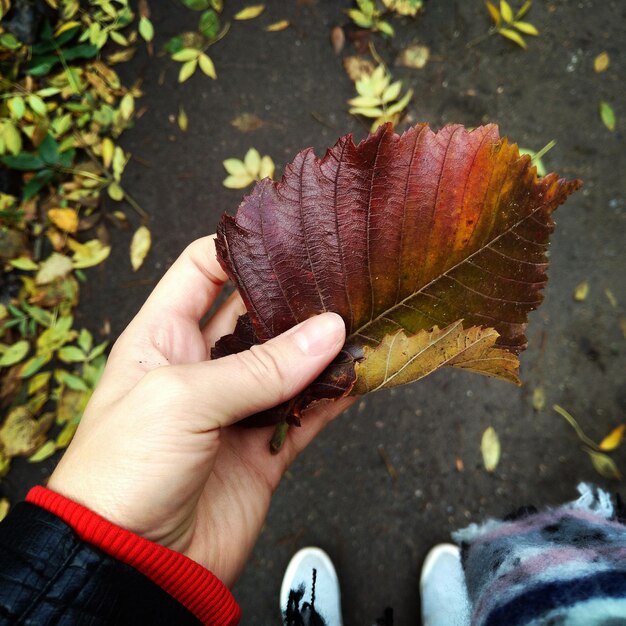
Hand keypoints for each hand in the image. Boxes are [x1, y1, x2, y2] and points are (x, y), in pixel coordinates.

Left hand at [48, 235, 350, 585]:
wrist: (131, 564)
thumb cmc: (123, 470)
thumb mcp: (183, 399)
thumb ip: (260, 367)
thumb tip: (327, 332)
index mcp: (163, 338)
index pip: (201, 272)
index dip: (240, 250)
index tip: (285, 237)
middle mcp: (201, 367)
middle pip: (255, 316)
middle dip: (294, 299)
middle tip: (338, 279)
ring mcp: (235, 408)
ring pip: (289, 365)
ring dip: (322, 348)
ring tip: (360, 322)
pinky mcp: (262, 450)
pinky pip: (307, 414)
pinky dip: (334, 397)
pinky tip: (359, 375)